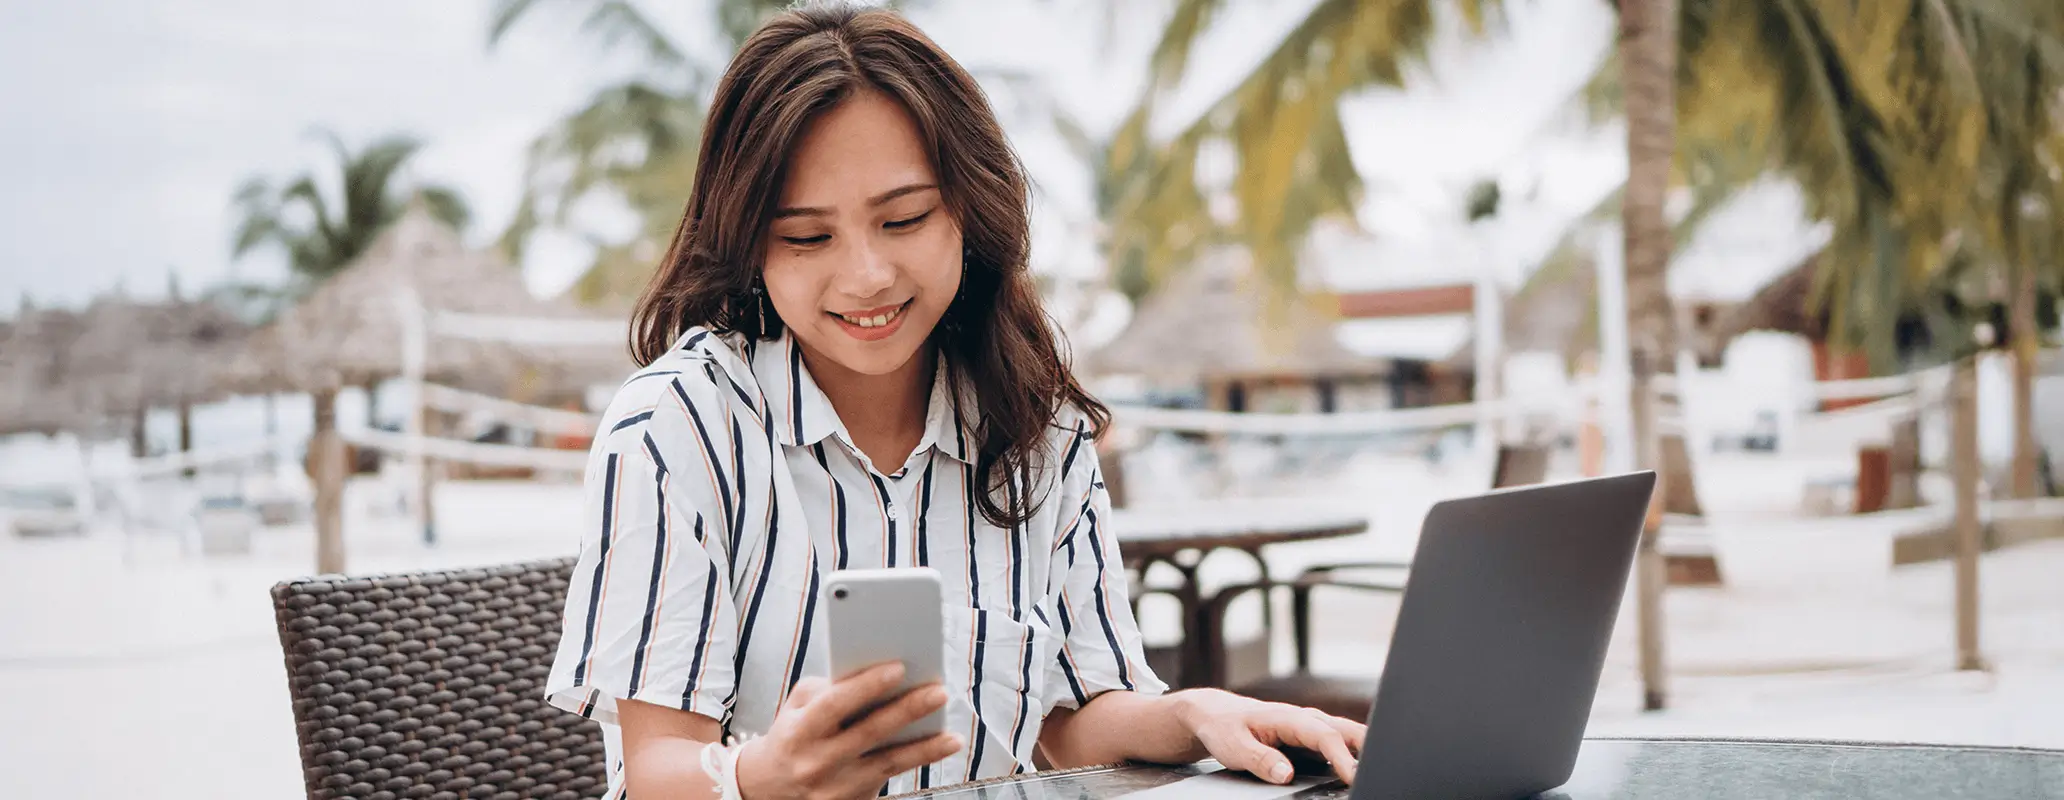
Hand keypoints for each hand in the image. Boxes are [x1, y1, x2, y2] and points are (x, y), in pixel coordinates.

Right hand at [734, 662, 963, 799]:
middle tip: (939, 691)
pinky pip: (889, 780)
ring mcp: (835, 787)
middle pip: (868, 733)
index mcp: (799, 731)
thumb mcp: (796, 708)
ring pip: (887, 764)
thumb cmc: (792, 735)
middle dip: (907, 711)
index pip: (835, 704)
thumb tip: (874, 674)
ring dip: (924, 748)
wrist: (770, 788)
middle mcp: (816, 762)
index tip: (899, 667)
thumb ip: (828, 689)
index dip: (867, 686)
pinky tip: (940, 747)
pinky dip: (916, 762)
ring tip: (953, 735)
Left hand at [1173, 689, 1365, 784]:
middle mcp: (1305, 719)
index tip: (1352, 776)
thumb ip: (1260, 759)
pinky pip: (1336, 745)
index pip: (1324, 736)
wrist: (1215, 715)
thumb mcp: (1234, 747)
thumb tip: (1286, 774)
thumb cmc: (1224, 727)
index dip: (1341, 756)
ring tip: (1378, 770)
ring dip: (1363, 750)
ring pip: (1346, 735)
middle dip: (1369, 747)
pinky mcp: (1309, 739)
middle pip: (1346, 730)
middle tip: (1384, 769)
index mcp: (1289, 718)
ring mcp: (1309, 728)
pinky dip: (1351, 755)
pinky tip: (1357, 770)